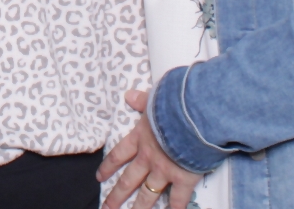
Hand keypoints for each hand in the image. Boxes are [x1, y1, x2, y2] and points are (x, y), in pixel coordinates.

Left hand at [97, 89, 202, 208]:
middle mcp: (148, 158)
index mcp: (140, 138)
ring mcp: (164, 171)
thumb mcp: (154, 99)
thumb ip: (141, 100)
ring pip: (147, 194)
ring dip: (138, 207)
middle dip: (116, 195)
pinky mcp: (183, 180)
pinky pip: (177, 200)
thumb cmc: (174, 106)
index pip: (118, 155)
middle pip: (128, 180)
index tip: (99, 177)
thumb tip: (130, 96)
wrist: (194, 117)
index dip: (108, 167)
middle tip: (107, 207)